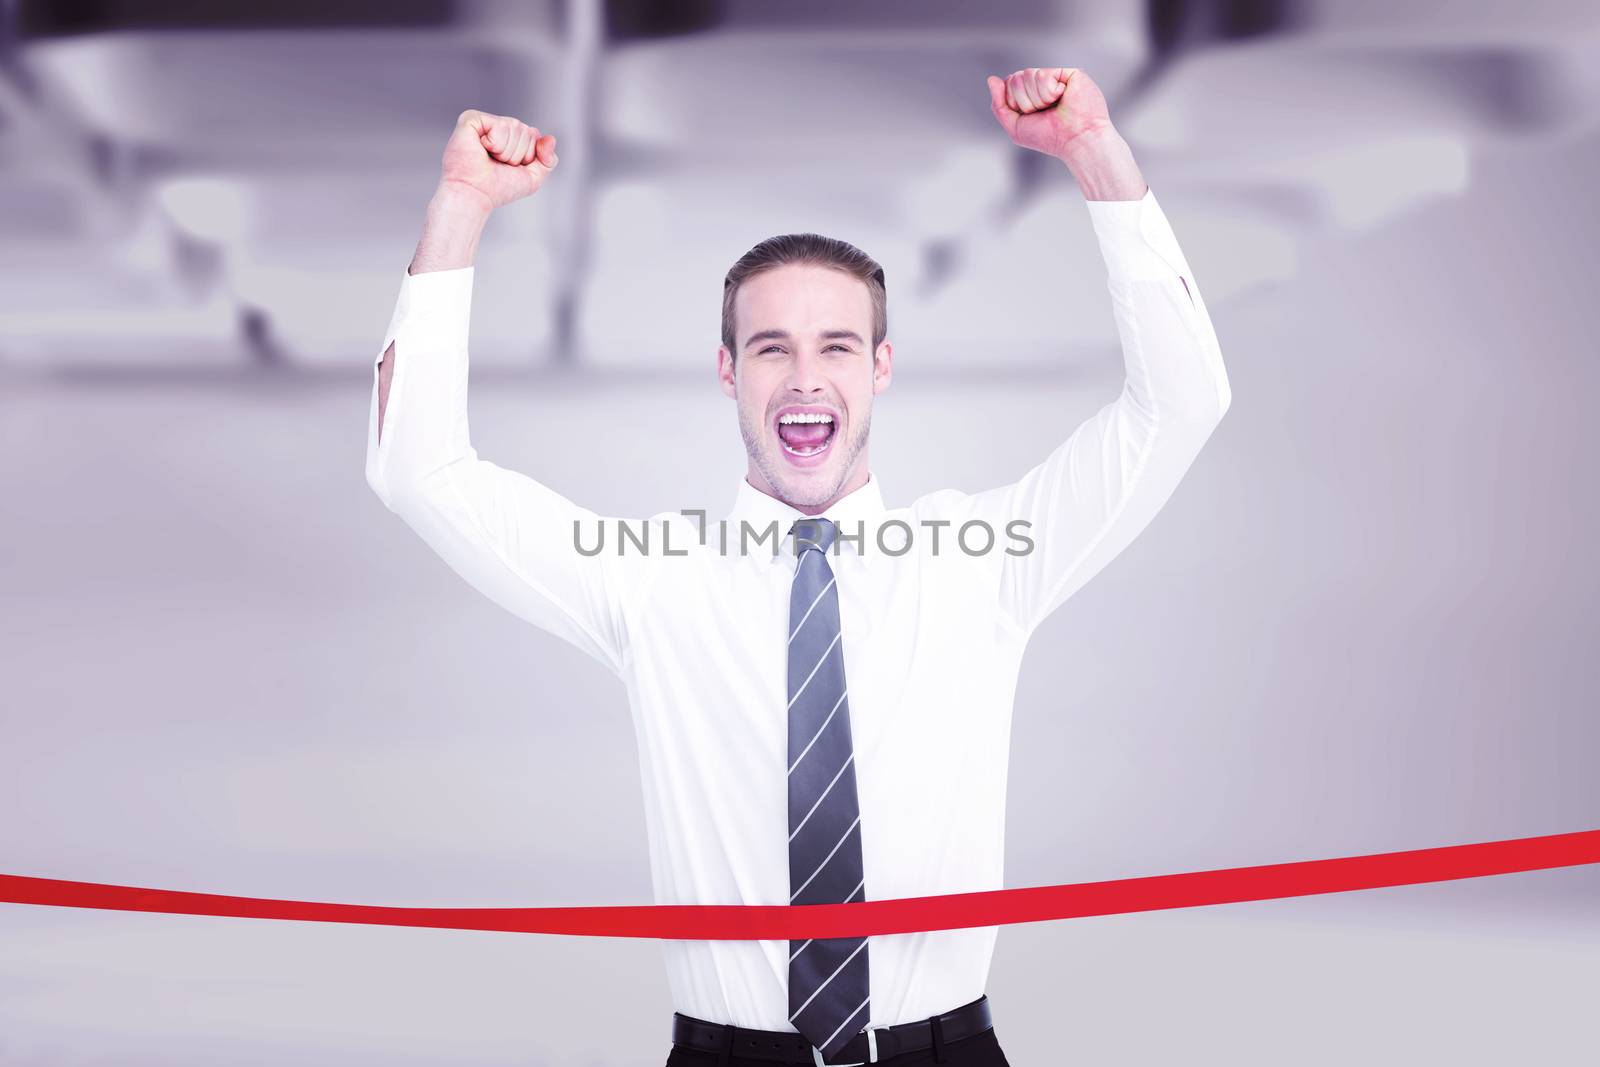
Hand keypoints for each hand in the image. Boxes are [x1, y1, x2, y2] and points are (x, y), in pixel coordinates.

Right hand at [437, 109, 558, 210]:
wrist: (475, 195)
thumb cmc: (499, 189)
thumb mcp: (533, 178)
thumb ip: (548, 160)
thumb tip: (550, 138)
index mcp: (510, 138)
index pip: (534, 135)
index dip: (528, 156)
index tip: (509, 168)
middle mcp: (497, 127)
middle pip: (526, 130)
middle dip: (518, 154)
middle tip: (497, 164)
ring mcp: (484, 122)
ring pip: (514, 126)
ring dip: (506, 151)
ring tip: (489, 159)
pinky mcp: (471, 118)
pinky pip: (500, 124)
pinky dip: (495, 143)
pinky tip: (481, 149)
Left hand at [986, 68, 1111, 158]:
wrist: (1076, 139)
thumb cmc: (1049, 137)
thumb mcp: (1015, 126)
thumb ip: (999, 104)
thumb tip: (991, 79)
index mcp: (1030, 94)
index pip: (1008, 84)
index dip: (1013, 102)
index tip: (1030, 116)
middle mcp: (1042, 84)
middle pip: (1015, 78)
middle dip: (1024, 101)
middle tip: (1043, 113)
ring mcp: (1055, 77)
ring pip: (1027, 74)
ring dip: (1037, 99)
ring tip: (1054, 106)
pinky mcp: (1068, 73)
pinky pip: (1042, 74)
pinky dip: (1048, 92)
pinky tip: (1062, 97)